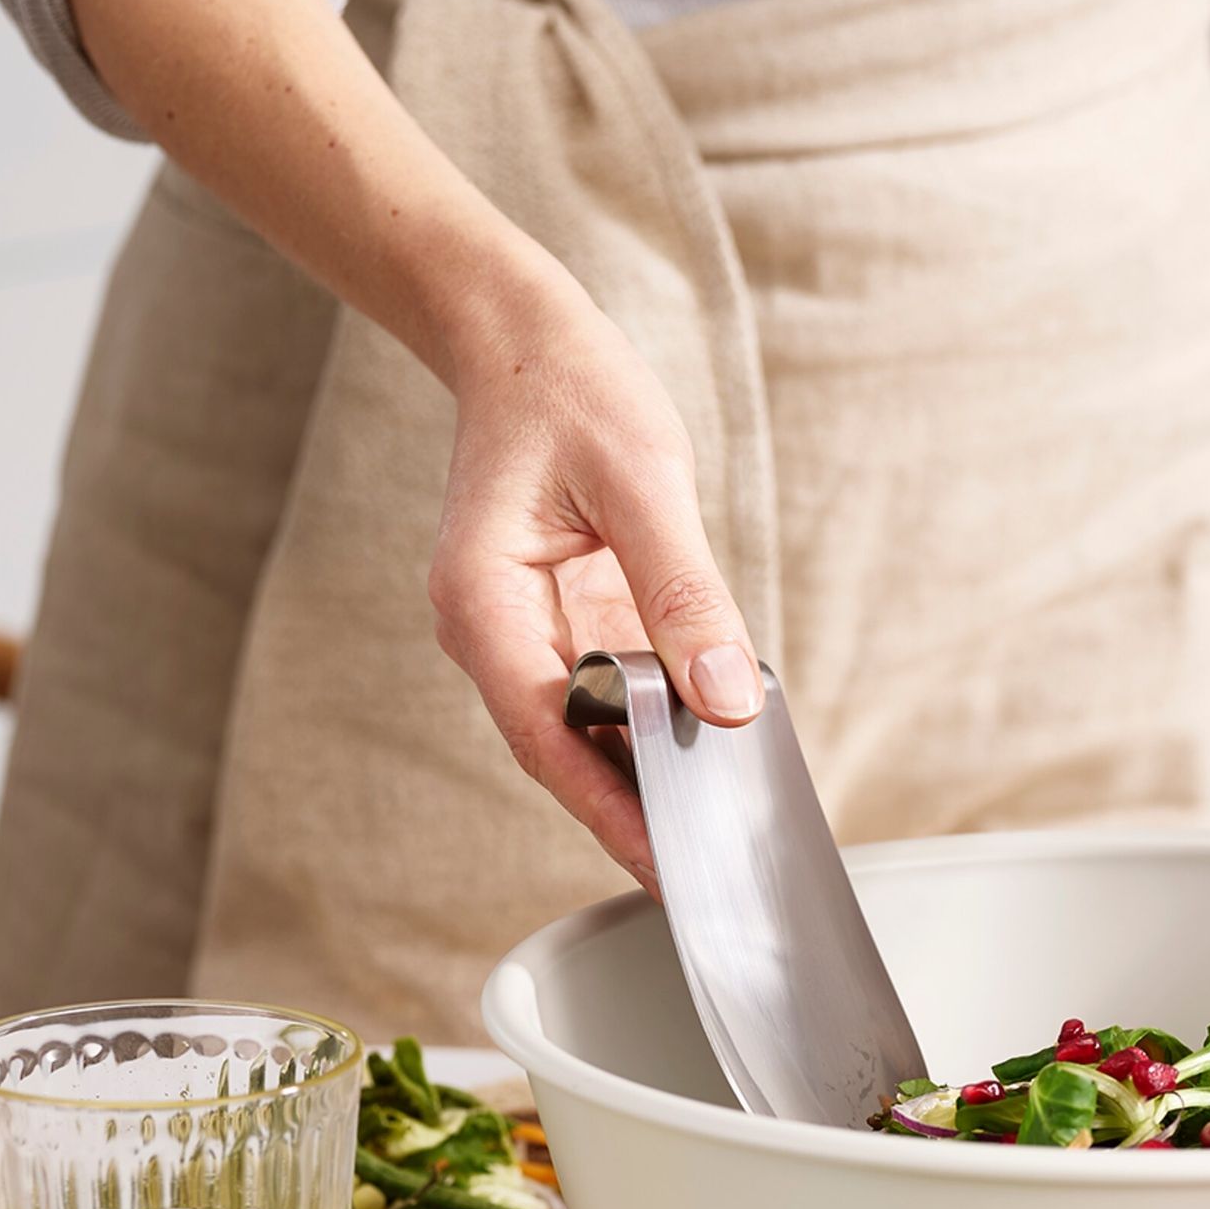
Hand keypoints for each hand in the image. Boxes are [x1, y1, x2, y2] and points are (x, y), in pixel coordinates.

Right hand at [428, 267, 762, 885]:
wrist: (522, 340)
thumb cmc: (568, 390)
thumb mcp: (642, 480)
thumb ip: (685, 595)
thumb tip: (727, 698)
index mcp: (483, 604)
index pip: (547, 737)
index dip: (609, 809)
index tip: (667, 863)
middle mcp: (490, 634)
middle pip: (563, 753)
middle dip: (633, 811)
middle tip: (710, 868)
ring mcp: (523, 636)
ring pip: (586, 734)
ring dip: (648, 775)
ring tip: (721, 826)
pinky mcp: (561, 628)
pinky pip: (607, 697)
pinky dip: (656, 727)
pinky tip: (710, 750)